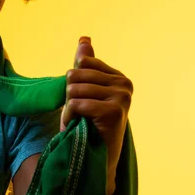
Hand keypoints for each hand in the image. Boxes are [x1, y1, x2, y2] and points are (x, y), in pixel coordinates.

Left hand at [60, 36, 132, 194]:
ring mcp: (122, 97)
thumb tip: (84, 38)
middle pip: (75, 75)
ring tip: (80, 121)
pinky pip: (76, 104)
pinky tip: (80, 126)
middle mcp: (124, 84)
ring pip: (74, 90)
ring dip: (69, 109)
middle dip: (69, 96)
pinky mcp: (114, 111)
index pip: (81, 63)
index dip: (73, 83)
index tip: (83, 99)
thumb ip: (85, 64)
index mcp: (118, 76)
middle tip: (80, 114)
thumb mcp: (84, 89)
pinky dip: (70, 117)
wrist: (95, 157)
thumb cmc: (88, 123)